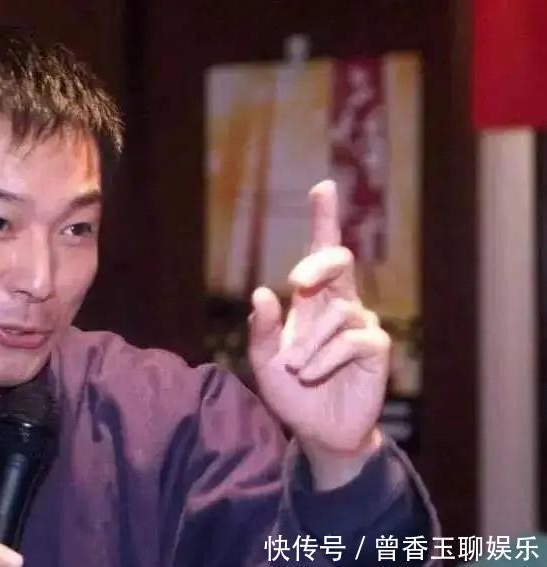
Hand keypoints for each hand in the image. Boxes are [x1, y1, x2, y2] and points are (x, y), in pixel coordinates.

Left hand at [247, 180, 389, 490]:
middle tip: (298, 283)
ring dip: (308, 343)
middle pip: (339, 262)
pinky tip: (313, 375)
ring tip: (296, 369)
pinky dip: (325, 358)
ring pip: (336, 313)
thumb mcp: (264, 361)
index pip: (320, 252)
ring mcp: (360, 324)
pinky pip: (351, 340)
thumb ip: (261, 329)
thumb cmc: (290, 390)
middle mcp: (339, 304)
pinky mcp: (375, 348)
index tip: (323, 187)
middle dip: (319, 264)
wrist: (317, 430)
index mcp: (312, 300)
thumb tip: (262, 292)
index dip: (324, 219)